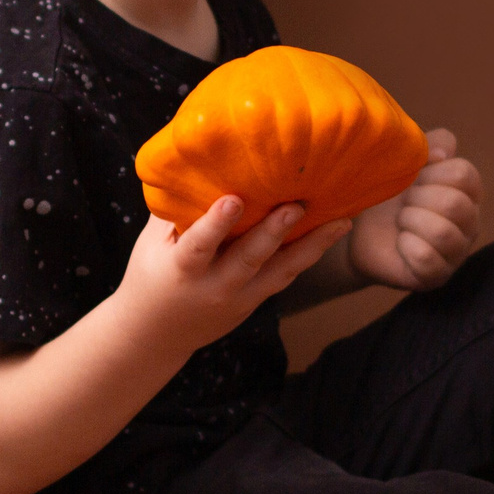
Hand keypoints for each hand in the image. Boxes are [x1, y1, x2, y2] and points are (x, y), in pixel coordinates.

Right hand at [118, 195, 352, 353]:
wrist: (157, 334)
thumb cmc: (152, 273)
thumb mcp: (152, 244)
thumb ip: (174, 210)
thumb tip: (193, 159)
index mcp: (182, 269)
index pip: (198, 246)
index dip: (215, 225)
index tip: (232, 200)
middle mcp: (215, 286)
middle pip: (249, 258)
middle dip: (274, 232)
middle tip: (297, 204)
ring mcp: (240, 297)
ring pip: (280, 271)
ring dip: (312, 245)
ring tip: (341, 221)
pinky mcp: (256, 301)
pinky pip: (286, 276)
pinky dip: (309, 254)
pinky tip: (333, 232)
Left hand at [343, 128, 482, 292]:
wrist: (358, 229)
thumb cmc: (388, 191)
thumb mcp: (405, 159)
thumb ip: (427, 143)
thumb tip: (440, 155)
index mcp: (467, 190)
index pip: (464, 174)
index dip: (430, 173)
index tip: (413, 178)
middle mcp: (470, 221)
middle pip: (456, 204)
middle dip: (418, 199)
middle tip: (403, 204)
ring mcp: (457, 251)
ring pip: (444, 233)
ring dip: (411, 222)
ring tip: (401, 223)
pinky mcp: (438, 276)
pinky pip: (427, 259)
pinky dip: (406, 247)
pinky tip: (400, 243)